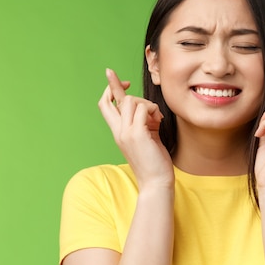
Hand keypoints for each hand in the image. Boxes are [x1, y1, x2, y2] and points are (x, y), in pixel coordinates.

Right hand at [98, 68, 173, 188]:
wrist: (156, 182)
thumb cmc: (154, 161)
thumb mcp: (146, 136)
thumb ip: (142, 121)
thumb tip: (146, 108)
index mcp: (118, 132)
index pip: (105, 105)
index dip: (110, 89)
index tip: (122, 82)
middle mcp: (118, 131)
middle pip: (112, 99)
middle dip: (118, 85)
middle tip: (129, 83)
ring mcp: (126, 133)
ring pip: (130, 100)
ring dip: (146, 103)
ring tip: (156, 118)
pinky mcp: (137, 134)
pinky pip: (142, 109)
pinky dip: (153, 110)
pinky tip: (159, 122)